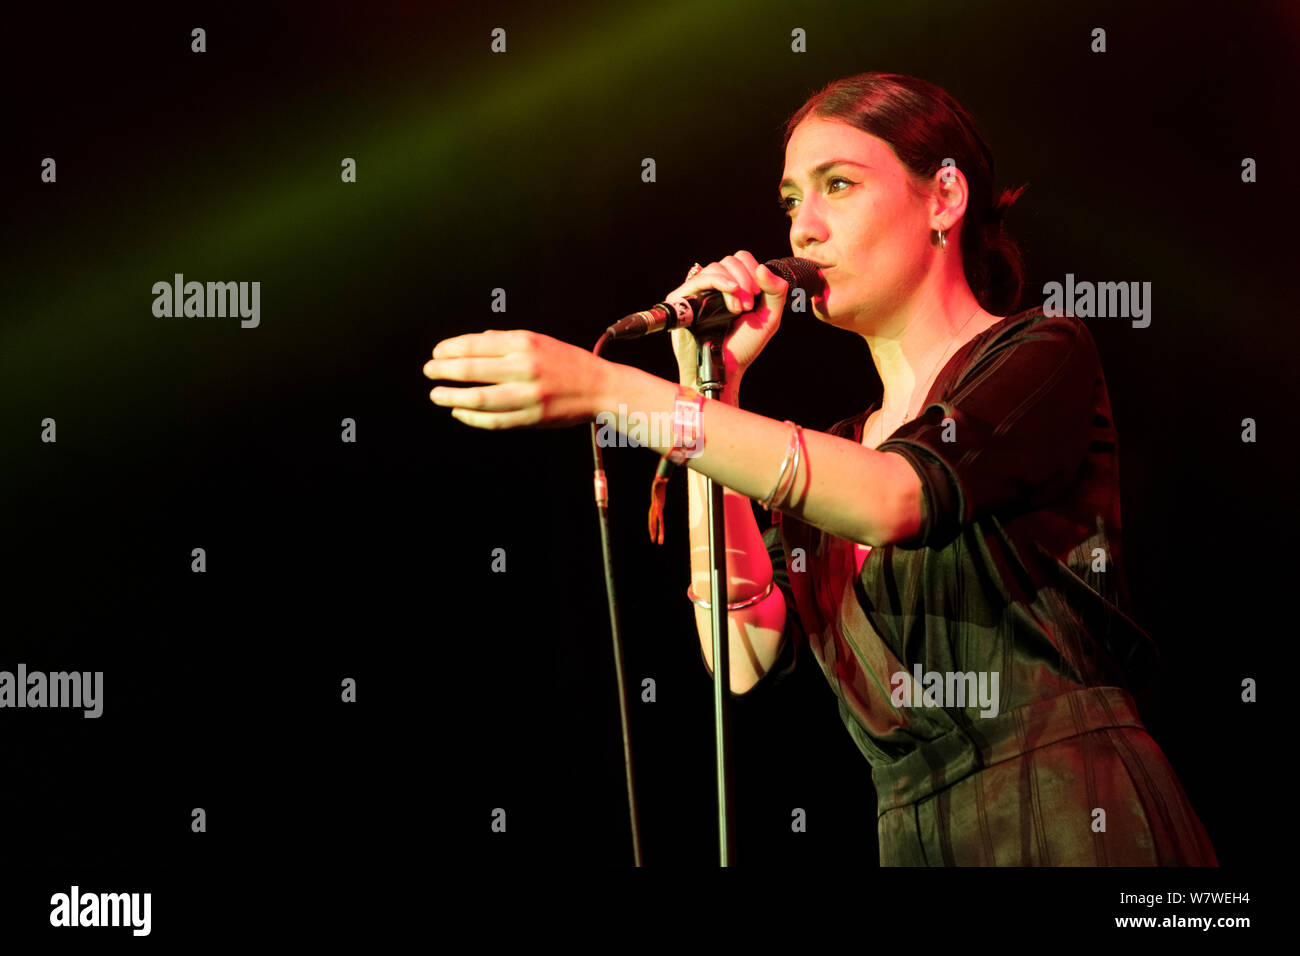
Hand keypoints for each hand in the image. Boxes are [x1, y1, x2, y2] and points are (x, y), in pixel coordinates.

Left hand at [424, 329, 610, 428]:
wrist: (600, 387)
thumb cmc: (567, 362)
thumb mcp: (539, 341)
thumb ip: (505, 341)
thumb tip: (473, 344)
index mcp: (525, 343)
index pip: (476, 345)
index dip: (450, 350)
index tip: (437, 354)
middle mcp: (525, 367)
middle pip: (471, 369)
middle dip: (443, 371)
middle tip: (429, 371)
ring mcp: (528, 395)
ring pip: (478, 398)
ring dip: (451, 396)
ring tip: (437, 395)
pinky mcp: (531, 417)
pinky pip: (494, 420)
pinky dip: (472, 418)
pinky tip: (459, 412)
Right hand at [667, 250, 789, 389]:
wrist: (724, 368)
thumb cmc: (744, 346)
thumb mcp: (769, 317)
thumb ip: (777, 291)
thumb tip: (762, 267)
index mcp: (734, 286)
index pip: (742, 259)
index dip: (753, 271)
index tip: (757, 295)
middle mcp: (715, 286)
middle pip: (730, 260)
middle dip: (745, 280)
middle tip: (748, 306)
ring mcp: (698, 291)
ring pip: (717, 267)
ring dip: (734, 285)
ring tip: (738, 310)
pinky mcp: (682, 298)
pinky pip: (701, 277)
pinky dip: (719, 280)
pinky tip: (731, 290)